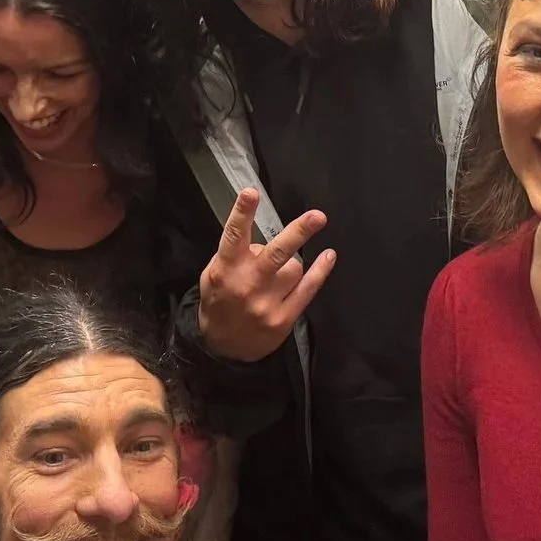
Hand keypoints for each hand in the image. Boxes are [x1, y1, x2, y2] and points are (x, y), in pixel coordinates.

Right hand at [197, 187, 334, 363]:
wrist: (223, 347)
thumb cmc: (219, 301)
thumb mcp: (212, 275)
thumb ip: (232, 254)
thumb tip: (259, 237)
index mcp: (226, 270)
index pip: (234, 237)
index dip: (242, 214)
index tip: (251, 193)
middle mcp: (248, 285)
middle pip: (276, 253)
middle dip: (298, 232)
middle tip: (318, 216)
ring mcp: (267, 303)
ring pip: (294, 267)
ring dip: (291, 263)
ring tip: (277, 274)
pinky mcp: (284, 318)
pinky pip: (308, 289)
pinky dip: (320, 272)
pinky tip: (328, 256)